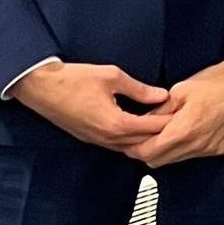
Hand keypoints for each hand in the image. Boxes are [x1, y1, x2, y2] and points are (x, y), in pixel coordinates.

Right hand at [11, 62, 171, 149]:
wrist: (40, 87)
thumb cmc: (72, 79)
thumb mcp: (112, 77)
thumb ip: (139, 89)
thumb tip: (161, 95)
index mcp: (116, 124)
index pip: (152, 129)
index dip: (169, 121)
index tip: (183, 115)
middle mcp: (107, 138)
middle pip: (143, 144)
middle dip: (161, 133)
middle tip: (177, 122)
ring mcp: (97, 140)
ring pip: (130, 147)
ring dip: (145, 138)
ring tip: (161, 124)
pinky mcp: (90, 138)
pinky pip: (116, 145)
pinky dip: (131, 139)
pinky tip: (138, 127)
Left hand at [125, 56, 223, 168]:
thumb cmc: (217, 82)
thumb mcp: (180, 90)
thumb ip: (158, 110)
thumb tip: (141, 121)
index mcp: (184, 130)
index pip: (148, 152)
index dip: (133, 148)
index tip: (126, 140)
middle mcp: (197, 145)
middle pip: (158, 161)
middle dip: (145, 151)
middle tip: (139, 137)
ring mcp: (209, 149)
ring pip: (175, 160)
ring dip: (164, 151)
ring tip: (160, 134)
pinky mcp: (219, 149)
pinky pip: (192, 155)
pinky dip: (182, 149)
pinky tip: (181, 133)